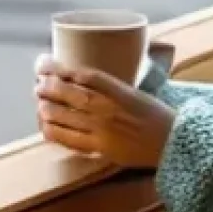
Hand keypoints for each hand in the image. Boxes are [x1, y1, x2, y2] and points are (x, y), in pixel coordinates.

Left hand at [34, 54, 175, 169]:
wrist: (175, 143)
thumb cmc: (159, 116)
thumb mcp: (137, 93)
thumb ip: (113, 87)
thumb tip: (87, 79)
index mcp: (120, 90)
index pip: (84, 75)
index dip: (61, 68)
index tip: (46, 62)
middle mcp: (108, 108)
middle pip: (70, 93)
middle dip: (48, 85)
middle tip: (37, 80)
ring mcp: (103, 129)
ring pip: (65, 116)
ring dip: (47, 107)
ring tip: (39, 101)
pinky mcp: (101, 148)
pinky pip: (70, 140)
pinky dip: (54, 132)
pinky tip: (45, 126)